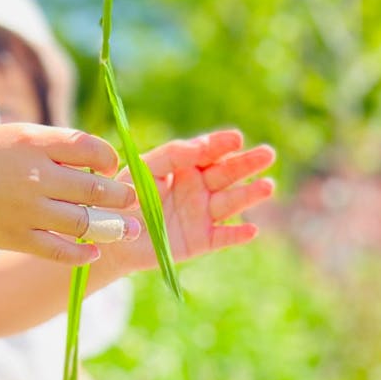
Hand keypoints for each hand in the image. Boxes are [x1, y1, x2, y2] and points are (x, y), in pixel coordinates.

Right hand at [0, 124, 140, 265]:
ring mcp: (27, 210)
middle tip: (134, 200)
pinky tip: (95, 252)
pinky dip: (83, 254)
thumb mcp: (17, 136)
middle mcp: (34, 176)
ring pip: (83, 222)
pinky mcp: (18, 237)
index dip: (108, 160)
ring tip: (129, 229)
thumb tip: (101, 160)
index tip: (110, 168)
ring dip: (112, 227)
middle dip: (121, 196)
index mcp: (35, 143)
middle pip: (93, 188)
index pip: (89, 149)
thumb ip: (56, 145)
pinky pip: (60, 250)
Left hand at [98, 129, 276, 275]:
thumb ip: (171, 155)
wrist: (112, 238)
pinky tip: (252, 230)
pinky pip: (223, 237)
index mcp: (185, 167)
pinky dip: (237, 235)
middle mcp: (199, 188)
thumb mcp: (143, 170)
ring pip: (230, 202)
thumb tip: (200, 146)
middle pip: (227, 174)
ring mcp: (203, 214)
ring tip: (267, 186)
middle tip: (268, 154)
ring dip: (249, 195)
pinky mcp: (202, 241)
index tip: (236, 138)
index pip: (208, 152)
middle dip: (247, 164)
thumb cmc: (126, 198)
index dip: (222, 145)